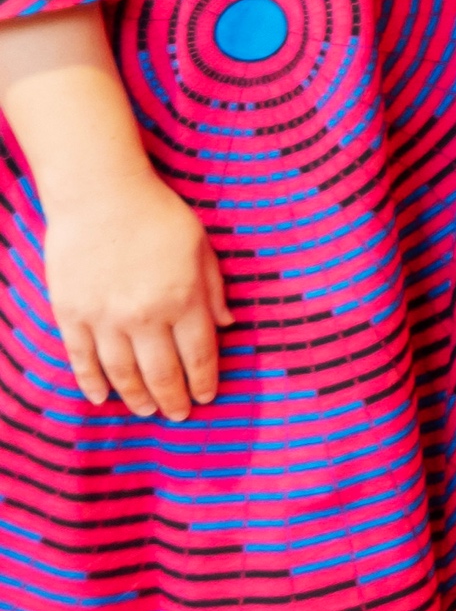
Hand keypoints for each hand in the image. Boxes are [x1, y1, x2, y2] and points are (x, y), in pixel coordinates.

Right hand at [40, 170, 225, 418]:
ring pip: (122, 374)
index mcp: (183, 299)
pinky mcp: (72, 314)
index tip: (208, 397)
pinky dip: (92, 383)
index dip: (205, 381)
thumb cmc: (158, 216)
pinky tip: (102, 398)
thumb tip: (229, 325)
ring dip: (136, 398)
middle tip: (179, 416)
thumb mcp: (202, 247)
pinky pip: (82, 359)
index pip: (200, 355)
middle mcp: (145, 315)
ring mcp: (105, 317)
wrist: (100, 195)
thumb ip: (215, 289)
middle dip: (174, 399)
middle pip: (163, 372)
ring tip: (146, 411)